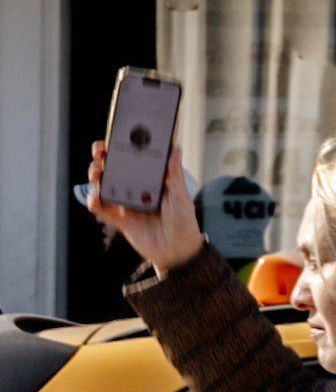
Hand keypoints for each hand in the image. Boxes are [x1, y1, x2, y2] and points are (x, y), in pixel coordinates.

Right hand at [87, 141, 203, 273]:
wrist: (179, 254)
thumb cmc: (184, 224)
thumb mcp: (181, 196)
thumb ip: (174, 173)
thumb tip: (175, 147)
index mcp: (149, 180)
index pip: (131, 158)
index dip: (120, 147)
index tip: (114, 136)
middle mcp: (135, 189)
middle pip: (113, 169)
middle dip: (102, 157)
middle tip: (100, 152)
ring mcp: (126, 204)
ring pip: (104, 185)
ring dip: (96, 176)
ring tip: (97, 173)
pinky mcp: (121, 221)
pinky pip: (103, 210)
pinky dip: (95, 202)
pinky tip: (95, 197)